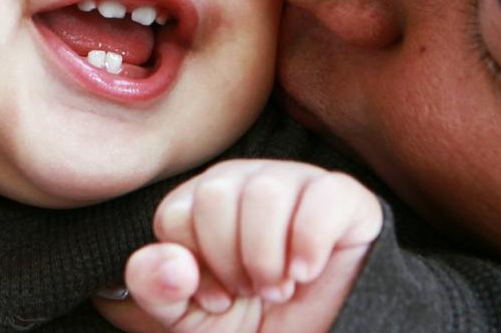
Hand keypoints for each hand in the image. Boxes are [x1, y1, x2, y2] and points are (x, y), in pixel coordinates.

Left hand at [98, 160, 381, 332]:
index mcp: (202, 201)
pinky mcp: (343, 195)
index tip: (218, 295)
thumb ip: (156, 289)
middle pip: (214, 195)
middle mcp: (246, 181)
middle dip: (231, 261)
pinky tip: (307, 272)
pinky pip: (323, 196)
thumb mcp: (189, 319)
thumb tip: (169, 263)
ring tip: (280, 287)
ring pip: (265, 193)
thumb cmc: (249, 325)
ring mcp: (296, 181)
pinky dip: (311, 245)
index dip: (194, 267)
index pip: (175, 214)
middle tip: (252, 291)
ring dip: (269, 259)